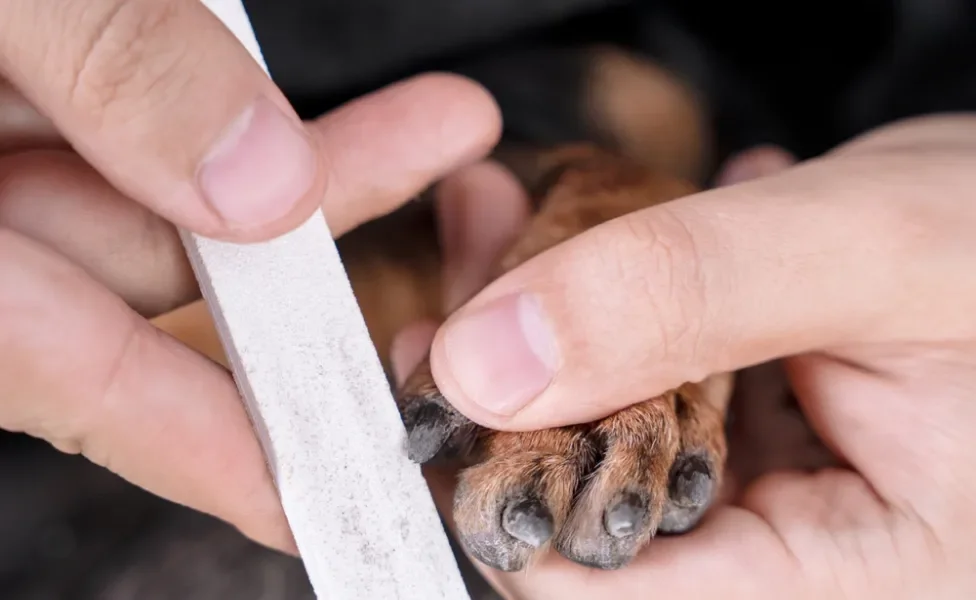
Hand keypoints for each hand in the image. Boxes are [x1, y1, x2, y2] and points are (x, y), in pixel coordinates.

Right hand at [0, 0, 500, 553]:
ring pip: (145, 199)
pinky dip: (198, 110)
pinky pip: (107, 132)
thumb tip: (253, 179)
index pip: (79, 382)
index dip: (208, 445)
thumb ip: (101, 67)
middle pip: (146, 275)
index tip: (319, 489)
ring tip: (429, 125)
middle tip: (433, 180)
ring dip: (289, 163)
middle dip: (308, 239)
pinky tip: (274, 85)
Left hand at [396, 115, 975, 597]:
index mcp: (863, 579)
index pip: (628, 593)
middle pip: (608, 503)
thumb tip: (486, 364)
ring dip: (556, 331)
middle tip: (468, 279)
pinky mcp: (765, 422)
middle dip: (523, 390)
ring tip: (509, 228)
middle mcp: (812, 551)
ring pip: (621, 431)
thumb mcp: (870, 251)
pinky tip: (586, 236)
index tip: (441, 401)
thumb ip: (682, 300)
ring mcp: (782, 483)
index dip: (517, 506)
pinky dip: (611, 310)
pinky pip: (659, 383)